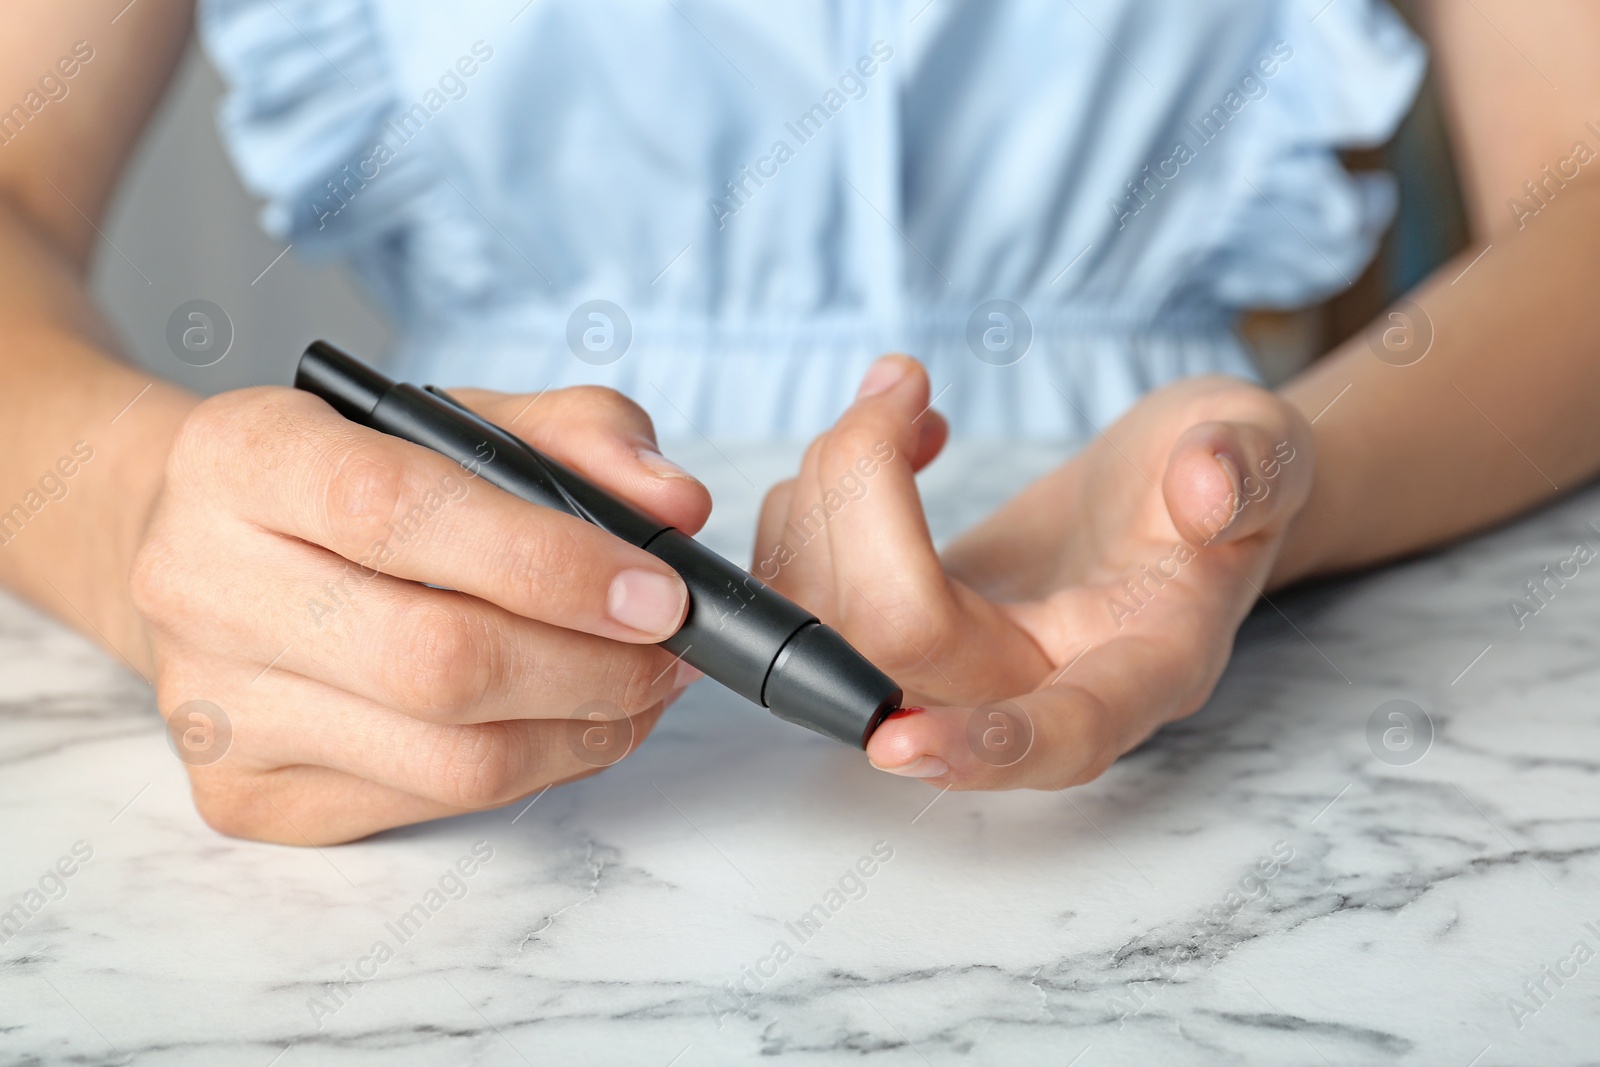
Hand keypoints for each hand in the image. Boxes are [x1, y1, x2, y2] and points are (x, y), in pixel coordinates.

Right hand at [131, 385, 709, 843]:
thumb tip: (676, 503)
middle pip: (435, 662)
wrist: (203, 553)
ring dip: (584, 731)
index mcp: (246, 456)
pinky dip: (535, 769)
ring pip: (450, 758)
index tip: (658, 591)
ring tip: (642, 690)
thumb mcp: (457, 420)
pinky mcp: (248, 796)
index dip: (550, 562)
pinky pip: (434, 803)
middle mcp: (204, 583)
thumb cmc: (355, 481)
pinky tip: (571, 724)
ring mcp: (218, 707)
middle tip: (671, 652)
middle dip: (593, 668)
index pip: (399, 514)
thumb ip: (577, 436)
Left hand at [754, 356, 1313, 788]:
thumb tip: (1204, 486)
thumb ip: (1247, 469)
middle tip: (901, 386)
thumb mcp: (1261, 449)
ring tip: (899, 397)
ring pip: (828, 617)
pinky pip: (803, 589)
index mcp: (1141, 666)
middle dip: (861, 496)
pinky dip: (809, 495)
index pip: (1061, 736)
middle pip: (899, 646)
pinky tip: (887, 435)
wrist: (1180, 480)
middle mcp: (1033, 683)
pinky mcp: (898, 623)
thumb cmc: (1222, 471)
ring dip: (825, 486)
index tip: (898, 746)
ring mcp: (956, 663)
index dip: (983, 747)